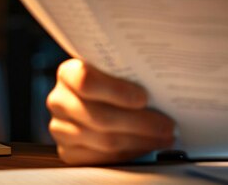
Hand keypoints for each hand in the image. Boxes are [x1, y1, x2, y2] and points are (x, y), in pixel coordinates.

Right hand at [46, 58, 174, 164]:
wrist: (99, 101)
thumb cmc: (115, 82)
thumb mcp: (118, 70)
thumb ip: (130, 73)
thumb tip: (164, 80)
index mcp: (69, 73)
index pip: (86, 80)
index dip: (117, 91)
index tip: (144, 98)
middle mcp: (60, 101)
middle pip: (100, 116)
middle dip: (140, 123)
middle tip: (168, 125)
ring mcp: (61, 128)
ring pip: (105, 140)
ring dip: (140, 140)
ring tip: (165, 137)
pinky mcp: (68, 152)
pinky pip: (102, 158)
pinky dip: (130, 153)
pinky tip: (147, 146)